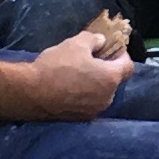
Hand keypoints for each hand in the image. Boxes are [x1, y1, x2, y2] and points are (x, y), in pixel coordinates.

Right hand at [17, 26, 131, 121]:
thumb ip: (94, 40)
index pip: (128, 66)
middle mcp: (107, 98)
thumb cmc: (56, 66)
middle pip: (113, 80)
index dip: (122, 55)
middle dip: (105, 69)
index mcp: (111, 79)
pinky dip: (83, 94)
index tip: (112, 48)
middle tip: (91, 59)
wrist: (31, 93)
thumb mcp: (76, 43)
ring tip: (77, 72)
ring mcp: (94, 111)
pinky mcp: (80, 118)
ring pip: (100, 92)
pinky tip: (68, 86)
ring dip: (94, 83)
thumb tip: (101, 42)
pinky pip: (88, 102)